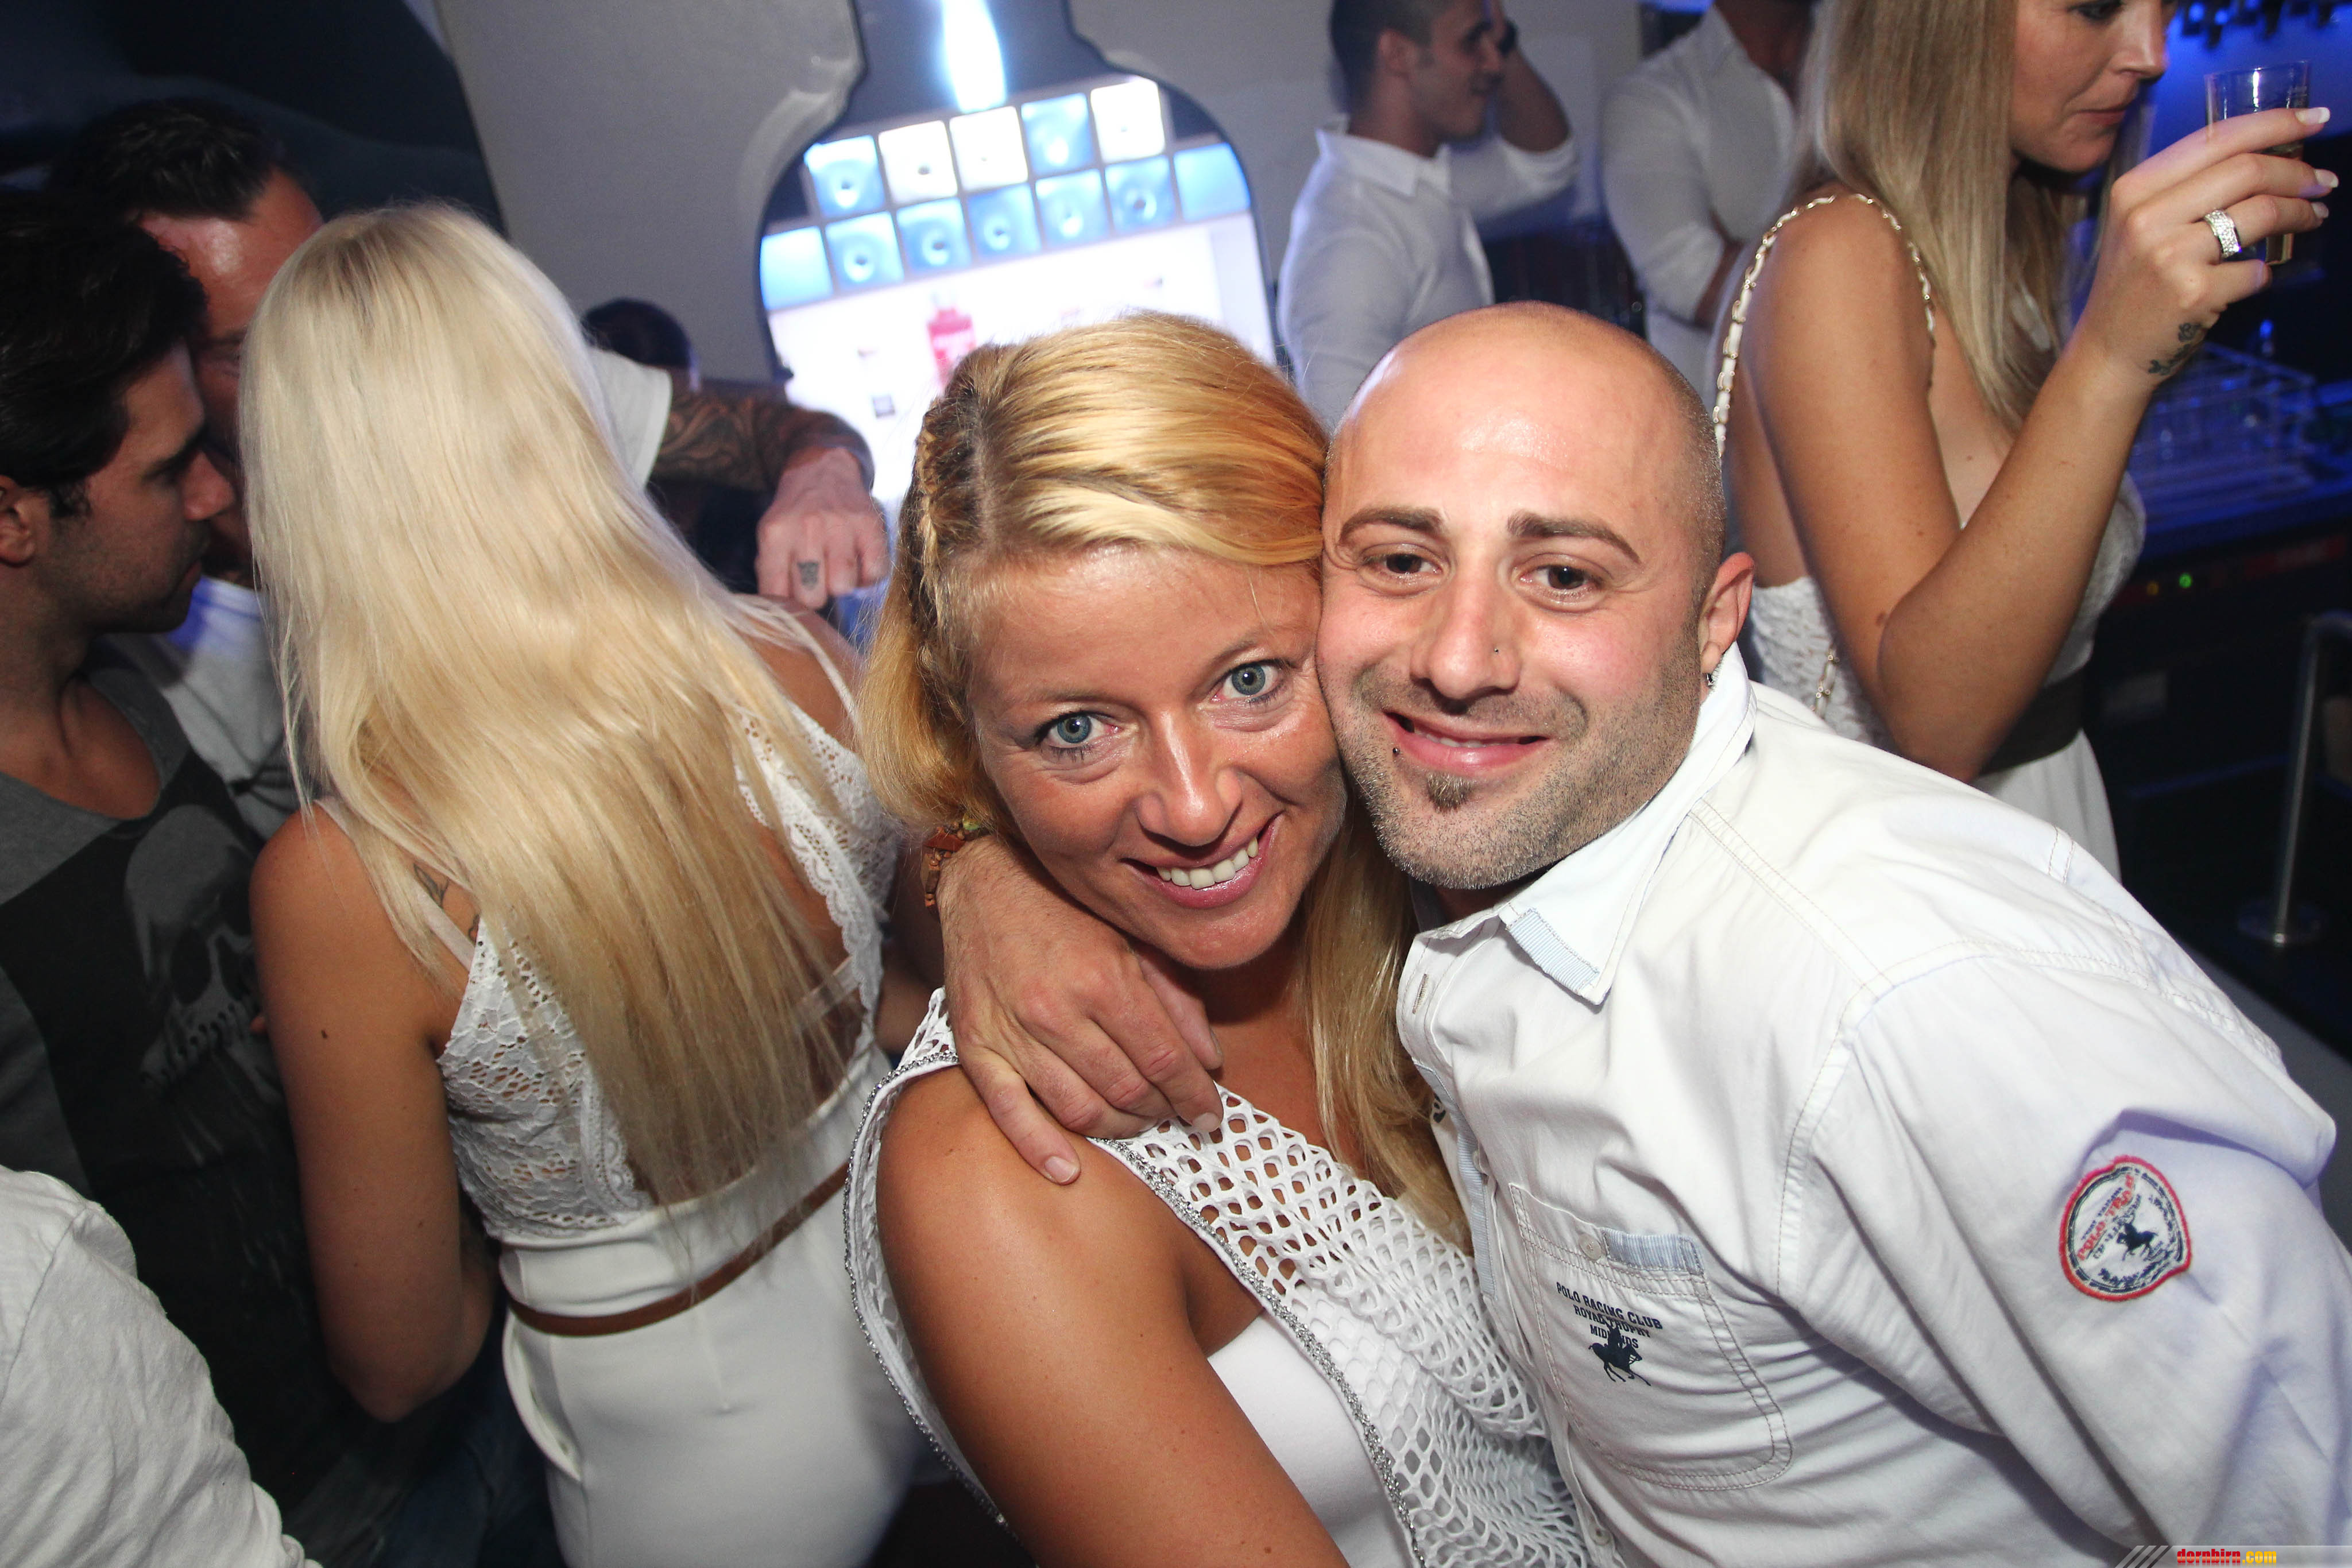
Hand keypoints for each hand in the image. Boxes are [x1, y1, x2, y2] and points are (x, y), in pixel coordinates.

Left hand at [754, 446, 888, 608]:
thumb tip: (782, 614)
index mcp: (776, 533)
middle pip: (812, 596)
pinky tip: (858, 562)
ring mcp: (841, 525)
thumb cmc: (795, 514)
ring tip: (837, 569)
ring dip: (841, 584)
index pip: (778, 595)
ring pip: (843, 586)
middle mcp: (808, 527)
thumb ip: (771, 573)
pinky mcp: (870, 525)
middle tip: (817, 580)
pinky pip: (874, 573)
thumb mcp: (771, 536)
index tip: (794, 597)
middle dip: (815, 596)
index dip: (788, 606)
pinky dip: (867, 576)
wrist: (823, 469)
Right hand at [937, 835, 1223, 1182]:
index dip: (1195, 1096)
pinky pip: (1008, 1111)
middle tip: (1179, 1115)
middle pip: (1127, 1090)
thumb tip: (1209, 1059)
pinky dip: (1039, 1148)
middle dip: (1163, 1112)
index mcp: (1104, 978)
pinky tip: (1069, 1169)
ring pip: (1078, 1109)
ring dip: (1120, 1129)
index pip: (1164, 1061)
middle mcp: (1057, 1011)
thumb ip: (1176, 997)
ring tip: (1139, 1124)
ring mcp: (1012, 1033)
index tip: (1212, 1116)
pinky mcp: (976, 1046)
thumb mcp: (1134, 936)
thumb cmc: (1066, 906)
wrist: (983, 879)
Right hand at [2076, 105, 2332, 386]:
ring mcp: (2170, 255)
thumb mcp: (2141, 225)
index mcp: (2135, 189)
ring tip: (2313, 216)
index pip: (2216, 138)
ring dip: (2300, 213)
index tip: (2314, 119)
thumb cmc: (2134, 286)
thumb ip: (2186, 188)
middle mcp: (2148, 216)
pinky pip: (2256, 269)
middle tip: (2322, 182)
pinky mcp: (2193, 293)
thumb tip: (2265, 155)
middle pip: (2247, 169)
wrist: (2107, 352)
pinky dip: (2263, 273)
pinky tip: (2254, 277)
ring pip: (2261, 213)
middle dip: (2298, 172)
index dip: (2275, 122)